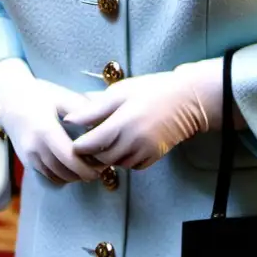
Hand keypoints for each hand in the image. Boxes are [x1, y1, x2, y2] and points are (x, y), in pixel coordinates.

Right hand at [0, 58, 102, 185]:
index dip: (87, 167)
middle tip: (100, 169)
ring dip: (74, 176)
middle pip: (65, 171)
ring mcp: (29, 156)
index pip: (69, 158)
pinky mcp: (26, 160)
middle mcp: (35, 147)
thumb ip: (81, 109)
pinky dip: (62, 176)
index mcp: (45, 130)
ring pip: (56, 176)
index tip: (102, 165)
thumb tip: (102, 124)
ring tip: (88, 168)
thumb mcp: (61, 97)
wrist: (8, 99)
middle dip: (84, 174)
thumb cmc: (38, 95)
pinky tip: (72, 167)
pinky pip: (47, 175)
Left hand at [66, 62, 221, 169]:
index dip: (78, 145)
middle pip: (101, 158)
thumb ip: (93, 109)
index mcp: (123, 123)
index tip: (72, 140)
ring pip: (115, 163)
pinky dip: (121, 159)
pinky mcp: (153, 158)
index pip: (91, 144)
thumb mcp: (119, 93)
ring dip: (105, 156)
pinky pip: (130, 166)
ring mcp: (145, 152)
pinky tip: (120, 145)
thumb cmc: (151, 90)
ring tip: (102, 140)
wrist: (186, 100)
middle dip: (90, 152)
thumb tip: (69, 119)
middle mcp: (134, 142)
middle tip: (85, 141)